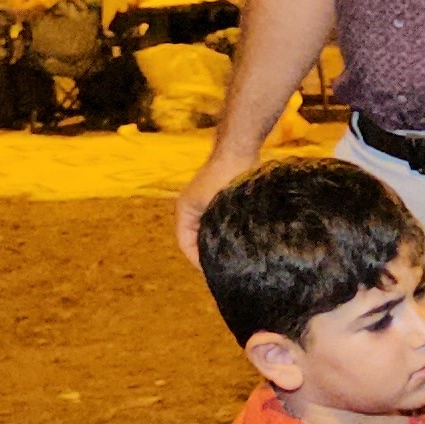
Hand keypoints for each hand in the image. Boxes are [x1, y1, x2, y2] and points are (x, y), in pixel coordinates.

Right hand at [175, 144, 258, 263]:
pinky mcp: (220, 199)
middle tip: (224, 269)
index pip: (185, 244)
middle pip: (196, 239)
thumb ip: (213, 230)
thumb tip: (218, 255)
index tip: (213, 272)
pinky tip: (240, 241)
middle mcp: (191, 208)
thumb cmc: (225, 177)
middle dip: (208, 254)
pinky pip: (218, 222)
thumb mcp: (217, 208)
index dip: (197, 260)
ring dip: (218, 244)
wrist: (238, 151)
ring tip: (233, 259)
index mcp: (184, 211)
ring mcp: (205, 203)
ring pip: (208, 231)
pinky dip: (226, 233)